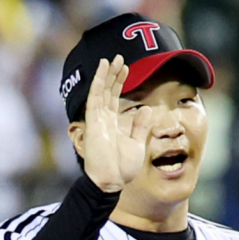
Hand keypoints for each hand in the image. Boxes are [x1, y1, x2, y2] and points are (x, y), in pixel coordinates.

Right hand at [81, 56, 150, 193]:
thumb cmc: (123, 168)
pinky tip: (103, 69)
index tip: (127, 68)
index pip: (114, 98)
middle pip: (107, 91)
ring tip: (113, 59)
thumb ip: (140, 126)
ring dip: (106, 74)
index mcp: (111, 123)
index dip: (120, 82)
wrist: (112, 182)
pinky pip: (95, 98)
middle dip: (113, 74)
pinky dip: (99, 82)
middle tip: (120, 58)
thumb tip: (146, 109)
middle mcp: (102, 119)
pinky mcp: (92, 122)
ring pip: (100, 91)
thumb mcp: (137, 144)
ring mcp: (96, 120)